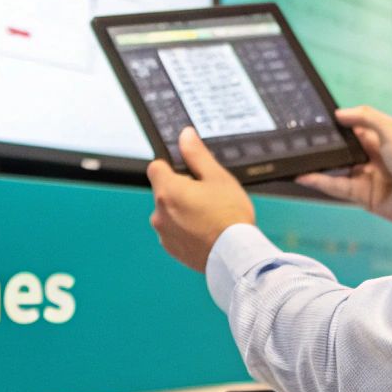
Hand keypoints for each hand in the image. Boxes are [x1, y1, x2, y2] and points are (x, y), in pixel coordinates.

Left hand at [147, 128, 255, 271]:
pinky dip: (185, 229)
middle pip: (164, 191)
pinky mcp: (171, 249)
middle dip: (181, 191)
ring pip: (169, 212)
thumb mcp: (217, 177)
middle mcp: (159, 213)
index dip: (172, 167)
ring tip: (209, 217)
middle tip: (207, 197)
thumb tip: (185, 135)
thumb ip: (197, 155)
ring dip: (182, 211)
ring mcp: (164, 233)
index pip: (156, 167)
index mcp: (168, 191)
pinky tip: (206, 232)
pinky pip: (174, 231)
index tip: (189, 174)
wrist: (235, 256)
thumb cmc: (230, 216)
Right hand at [297, 106, 391, 239]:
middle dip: (326, 143)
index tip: (319, 118)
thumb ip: (367, 119)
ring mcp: (369, 176)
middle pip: (345, 147)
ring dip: (319, 163)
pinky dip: (321, 181)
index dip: (340, 122)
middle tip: (301, 138)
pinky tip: (305, 176)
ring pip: (338, 167)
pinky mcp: (364, 196)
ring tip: (296, 157)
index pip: (357, 125)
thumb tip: (341, 113)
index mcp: (386, 136)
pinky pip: (338, 187)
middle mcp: (376, 155)